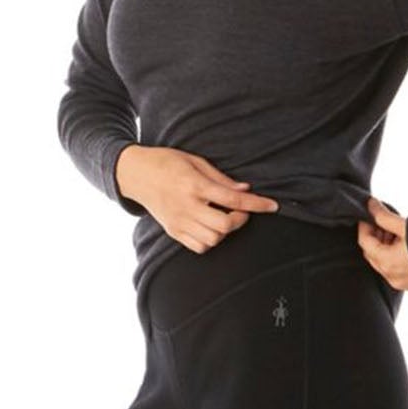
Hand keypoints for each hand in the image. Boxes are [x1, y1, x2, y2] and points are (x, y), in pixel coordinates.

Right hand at [117, 145, 278, 251]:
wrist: (134, 174)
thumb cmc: (166, 162)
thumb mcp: (195, 161)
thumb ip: (221, 179)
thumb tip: (245, 190)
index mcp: (194, 186)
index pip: (233, 199)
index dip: (257, 204)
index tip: (273, 206)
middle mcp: (187, 207)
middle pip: (224, 226)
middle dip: (240, 220)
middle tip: (240, 211)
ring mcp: (178, 222)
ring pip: (213, 240)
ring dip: (225, 232)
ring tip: (223, 217)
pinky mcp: (173, 231)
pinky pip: (198, 247)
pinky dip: (211, 241)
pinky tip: (210, 227)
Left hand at [357, 196, 407, 291]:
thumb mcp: (405, 225)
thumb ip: (384, 216)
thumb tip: (370, 205)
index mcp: (387, 262)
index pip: (365, 242)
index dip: (364, 227)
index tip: (368, 216)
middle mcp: (391, 276)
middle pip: (372, 255)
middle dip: (375, 237)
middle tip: (382, 223)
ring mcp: (402, 283)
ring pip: (383, 264)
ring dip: (384, 248)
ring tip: (396, 233)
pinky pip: (395, 271)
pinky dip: (394, 258)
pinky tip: (404, 246)